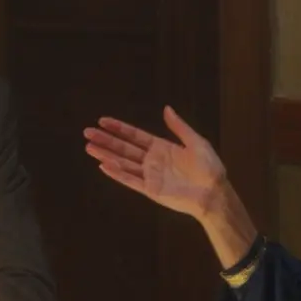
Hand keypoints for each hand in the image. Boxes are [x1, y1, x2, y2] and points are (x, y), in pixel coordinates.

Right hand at [84, 106, 226, 221]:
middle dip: (106, 140)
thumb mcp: (196, 142)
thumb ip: (178, 127)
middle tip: (87, 132)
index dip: (119, 128)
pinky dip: (117, 173)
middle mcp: (151, 160)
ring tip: (89, 147)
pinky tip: (103, 166)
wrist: (214, 192)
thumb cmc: (209, 167)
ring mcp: (149, 175)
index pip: (134, 136)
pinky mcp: (150, 190)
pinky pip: (130, 180)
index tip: (102, 121)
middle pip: (124, 148)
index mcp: (161, 147)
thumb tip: (166, 108)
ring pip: (123, 163)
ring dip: (106, 155)